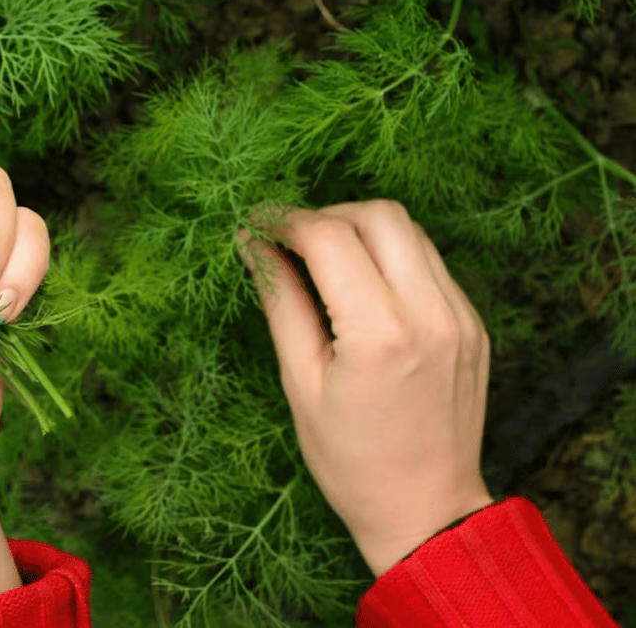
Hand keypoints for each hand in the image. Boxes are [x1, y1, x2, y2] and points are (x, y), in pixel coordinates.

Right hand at [237, 199, 494, 577]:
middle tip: (289, 242)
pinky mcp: (473, 324)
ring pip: (410, 232)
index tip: (255, 227)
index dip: (284, 222)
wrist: (427, 509)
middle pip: (379, 216)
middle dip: (326, 215)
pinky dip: (390, 258)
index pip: (330, 238)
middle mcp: (431, 315)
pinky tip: (361, 288)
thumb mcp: (300, 382)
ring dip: (361, 231)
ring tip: (323, 261)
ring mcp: (460, 317)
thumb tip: (252, 245)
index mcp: (381, 334)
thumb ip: (281, 302)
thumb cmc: (350, 460)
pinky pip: (430, 264)